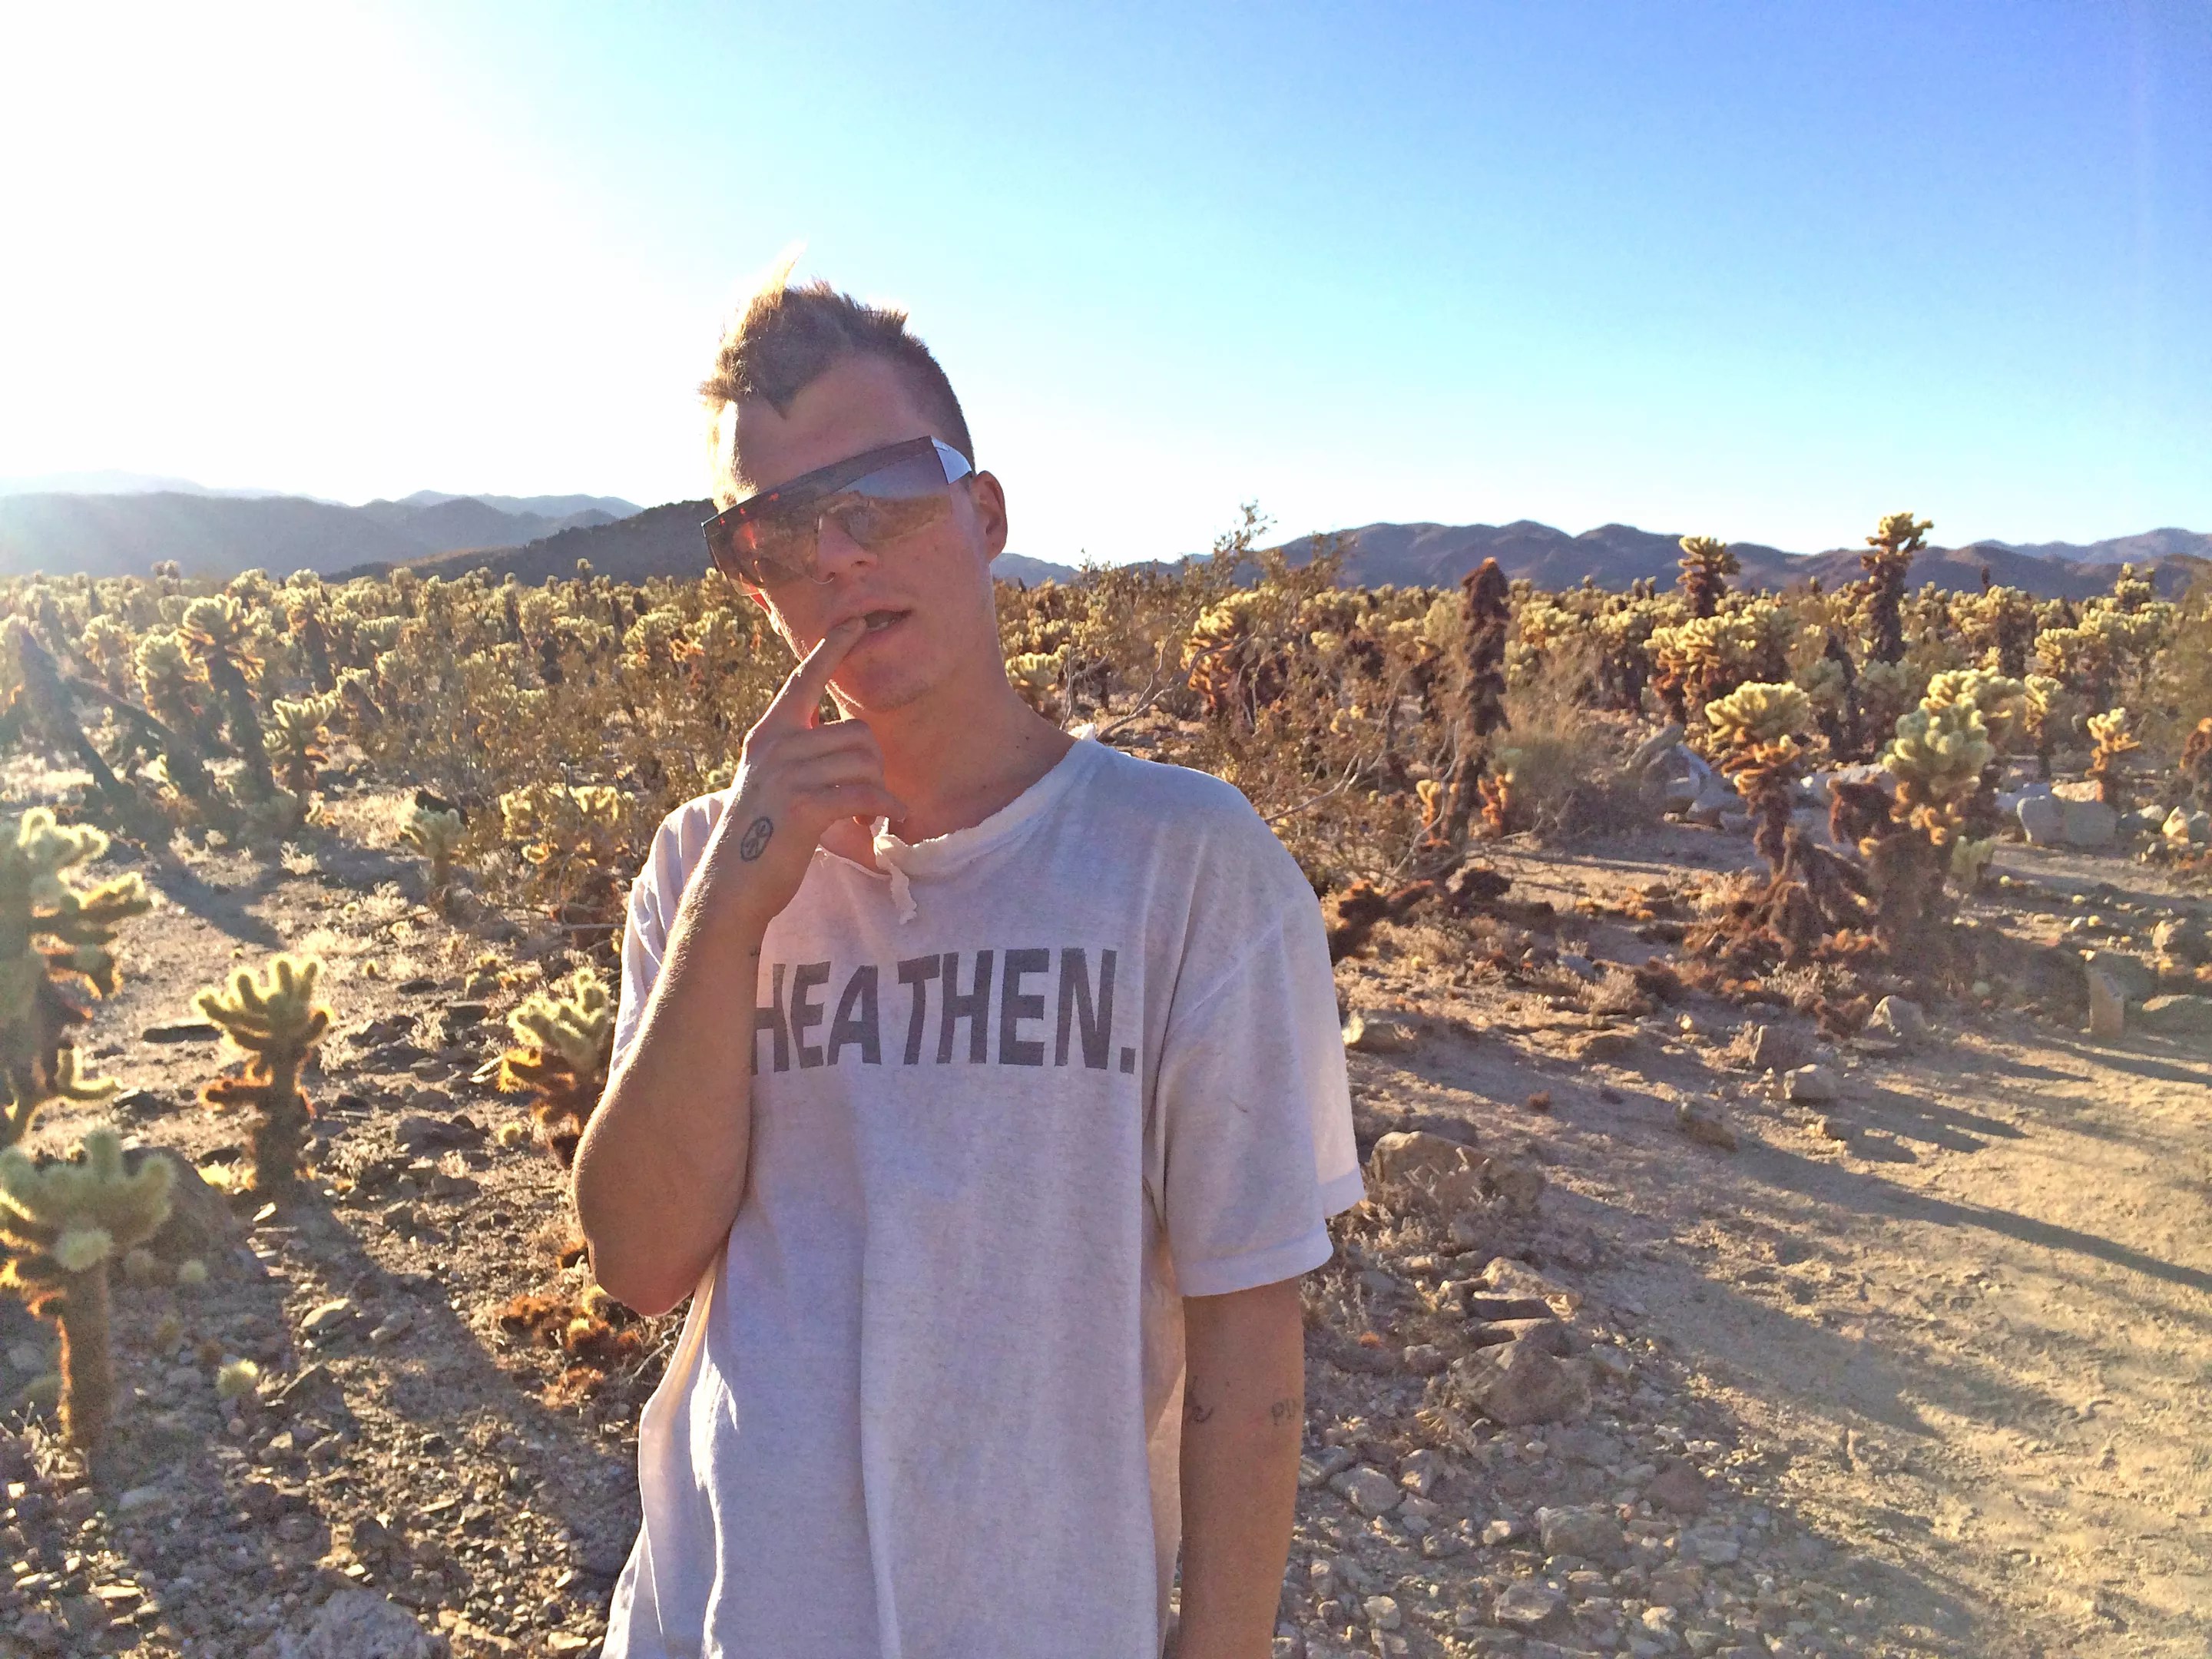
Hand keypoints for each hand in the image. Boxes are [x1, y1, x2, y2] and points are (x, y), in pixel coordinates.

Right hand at [697, 619, 906, 932]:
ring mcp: (787, 774)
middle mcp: (776, 745)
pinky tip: (885, 824)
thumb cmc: (761, 837)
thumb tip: (854, 748)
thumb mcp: (772, 781)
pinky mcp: (802, 805)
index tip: (857, 624)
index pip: (804, 680)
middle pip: (858, 733)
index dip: (832, 650)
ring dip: (878, 792)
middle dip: (874, 767)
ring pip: (865, 762)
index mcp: (769, 734)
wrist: (733, 884)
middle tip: (867, 800)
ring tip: (865, 817)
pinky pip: (864, 793)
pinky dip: (884, 808)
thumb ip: (801, 756)